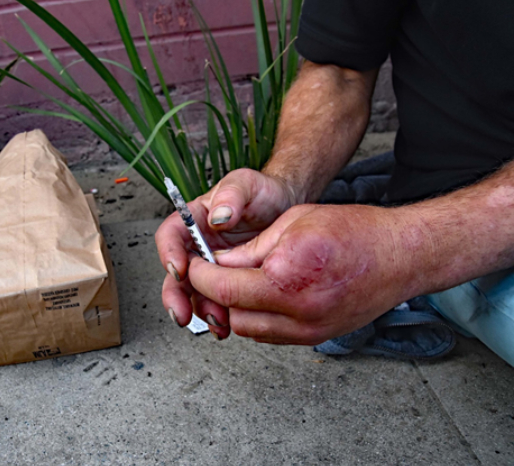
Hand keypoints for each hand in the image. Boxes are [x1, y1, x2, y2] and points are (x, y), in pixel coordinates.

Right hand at [155, 169, 294, 336]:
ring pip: (195, 294)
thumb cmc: (264, 194)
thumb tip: (218, 217)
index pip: (170, 235)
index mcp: (194, 220)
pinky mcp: (229, 283)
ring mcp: (213, 267)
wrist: (289, 210)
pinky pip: (218, 303)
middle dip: (175, 296)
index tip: (178, 269)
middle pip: (175, 274)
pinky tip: (227, 325)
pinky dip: (221, 317)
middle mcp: (198, 246)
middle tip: (181, 312)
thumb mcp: (247, 184)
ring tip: (217, 320)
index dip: (169, 253)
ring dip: (201, 310)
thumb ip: (232, 195)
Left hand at [186, 204, 423, 343]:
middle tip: (211, 273)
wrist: (401, 256)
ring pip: (249, 329)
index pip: (223, 287)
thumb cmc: (353, 230)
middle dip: (214, 293)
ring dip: (235, 308)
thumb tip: (219, 263)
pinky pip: (271, 335)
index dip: (201, 276)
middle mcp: (298, 310)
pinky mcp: (317, 338)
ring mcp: (309, 329)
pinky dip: (257, 318)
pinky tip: (260, 296)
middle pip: (232, 313)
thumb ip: (251, 249)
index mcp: (287, 275)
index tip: (194, 265)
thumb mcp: (292, 223)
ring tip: (237, 283)